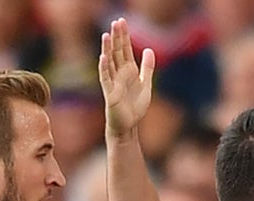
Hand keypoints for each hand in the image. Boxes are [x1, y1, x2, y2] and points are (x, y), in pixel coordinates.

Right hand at [99, 18, 154, 138]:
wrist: (129, 126)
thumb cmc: (135, 108)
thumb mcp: (146, 85)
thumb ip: (147, 68)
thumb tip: (149, 49)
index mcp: (128, 71)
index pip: (125, 49)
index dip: (124, 36)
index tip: (122, 21)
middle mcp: (119, 74)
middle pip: (117, 52)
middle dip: (117, 37)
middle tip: (116, 22)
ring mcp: (113, 82)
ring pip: (109, 62)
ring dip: (107, 48)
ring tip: (106, 34)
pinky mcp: (109, 93)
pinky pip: (105, 78)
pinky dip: (104, 68)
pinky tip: (103, 57)